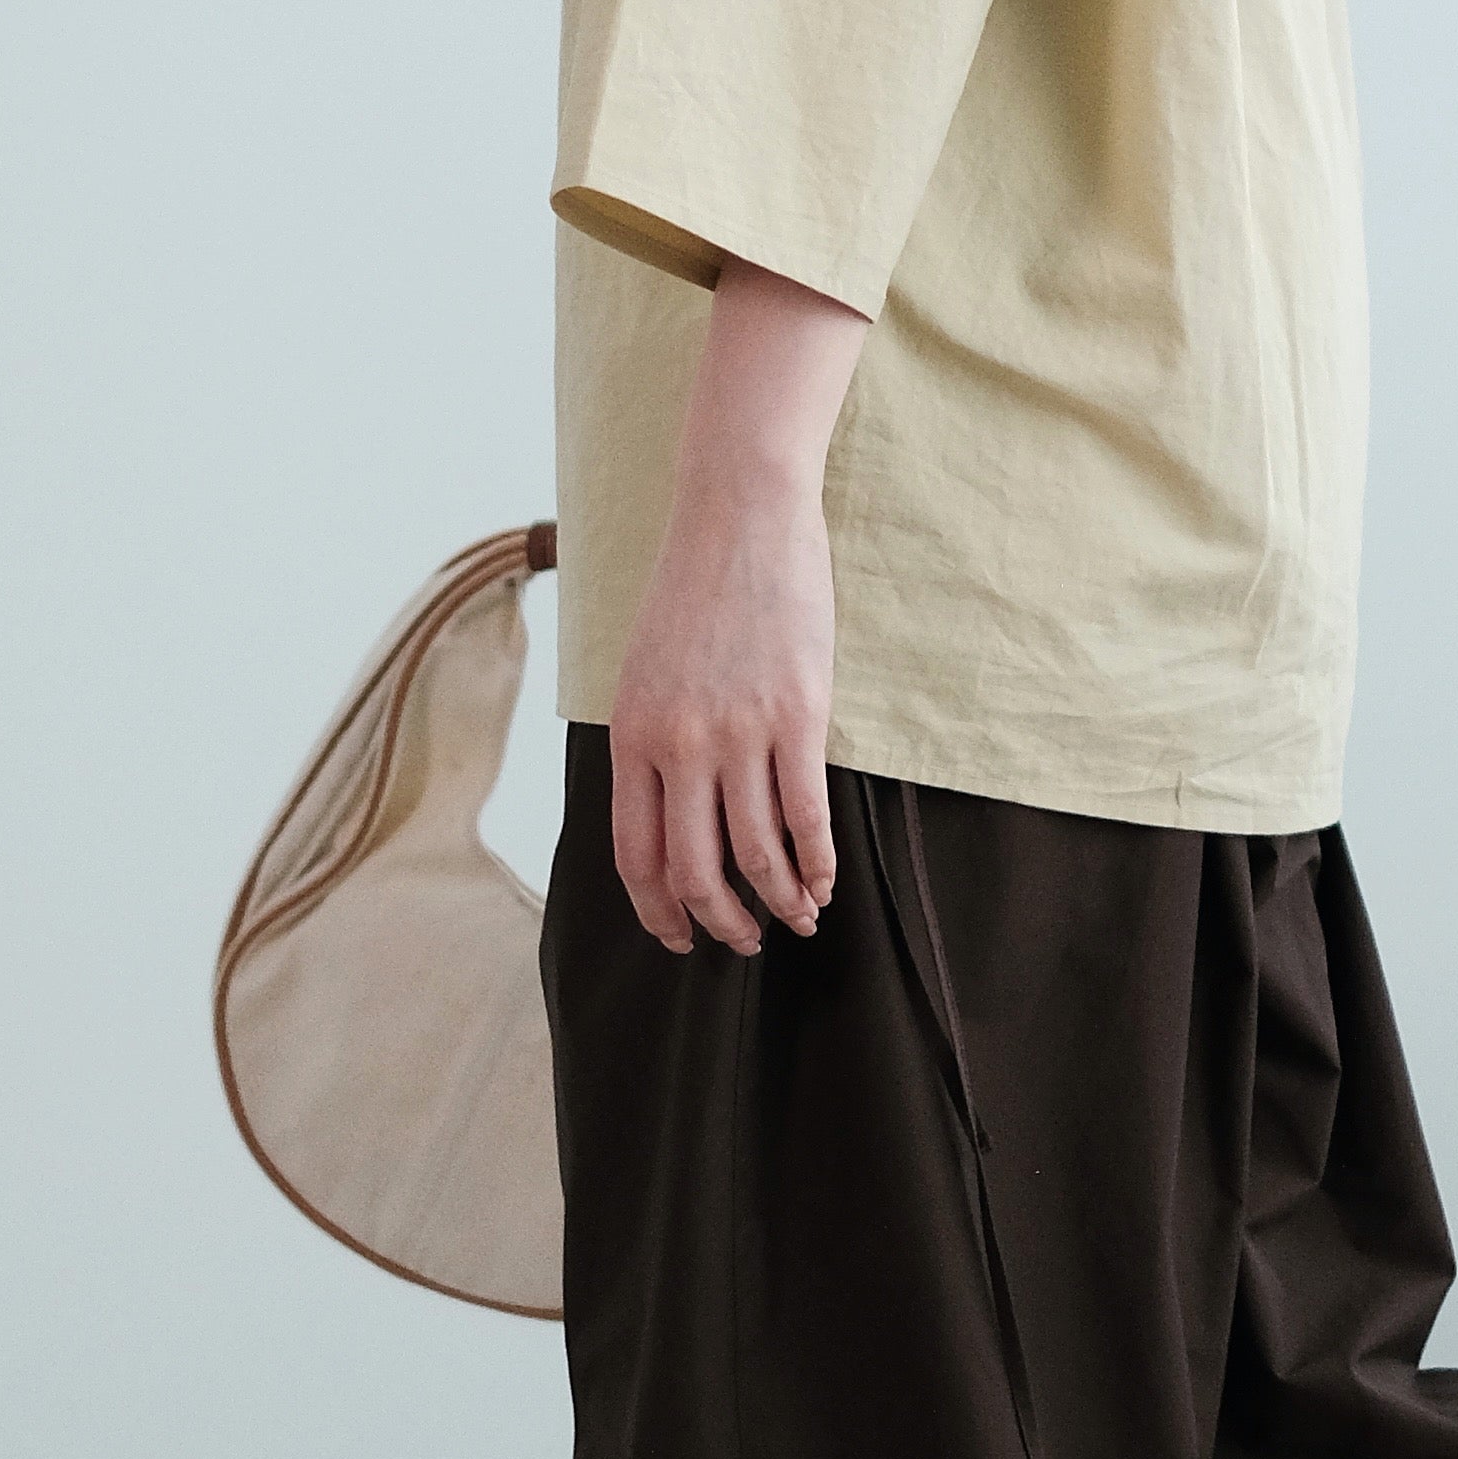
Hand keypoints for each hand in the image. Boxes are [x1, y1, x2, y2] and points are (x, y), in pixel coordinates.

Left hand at [609, 257, 866, 956]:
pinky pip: (805, 816)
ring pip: (755, 855)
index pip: (636, 856)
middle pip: (694, 872)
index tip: (681, 938)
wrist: (740, 516)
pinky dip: (817, 863)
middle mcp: (678, 746)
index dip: (659, 911)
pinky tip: (825, 880)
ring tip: (797, 917)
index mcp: (632, 737)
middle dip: (720, 923)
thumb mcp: (645, 671)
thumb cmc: (693, 589)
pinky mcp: (797, 716)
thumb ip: (651, 743)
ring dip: (778, 902)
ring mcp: (738, 734)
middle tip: (743, 941)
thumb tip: (669, 815)